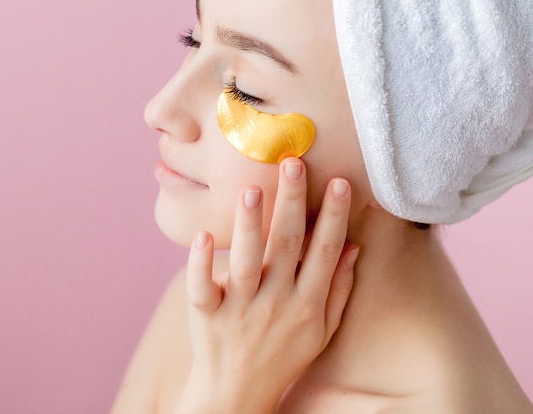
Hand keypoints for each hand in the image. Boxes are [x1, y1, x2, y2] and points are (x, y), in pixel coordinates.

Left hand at [175, 158, 358, 413]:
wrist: (237, 396)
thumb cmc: (283, 356)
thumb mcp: (321, 330)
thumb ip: (339, 288)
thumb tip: (354, 245)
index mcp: (306, 304)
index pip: (325, 252)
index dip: (334, 216)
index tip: (341, 181)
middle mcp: (275, 303)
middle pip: (286, 246)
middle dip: (291, 203)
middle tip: (293, 164)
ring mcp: (239, 310)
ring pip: (245, 262)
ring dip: (248, 226)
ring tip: (251, 189)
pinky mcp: (207, 316)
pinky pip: (202, 288)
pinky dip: (200, 263)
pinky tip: (202, 234)